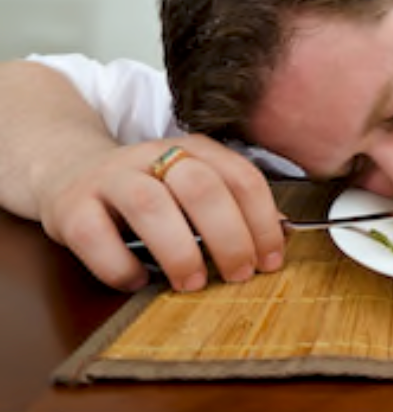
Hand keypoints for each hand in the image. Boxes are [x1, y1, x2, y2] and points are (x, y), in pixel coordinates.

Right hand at [37, 134, 285, 291]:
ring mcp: (111, 177)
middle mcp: (154, 155)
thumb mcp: (194, 188)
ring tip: (192, 282)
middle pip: (201, 187)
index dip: (263, 222)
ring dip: (179, 251)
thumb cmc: (148, 189)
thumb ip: (234, 205)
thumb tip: (283, 234)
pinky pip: (95, 236)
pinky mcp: (71, 206)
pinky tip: (138, 281)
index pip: (242, 178)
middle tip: (239, 274)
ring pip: (150, 204)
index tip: (271, 260)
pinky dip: (120, 266)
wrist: (69, 171)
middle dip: (229, 236)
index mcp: (195, 149)